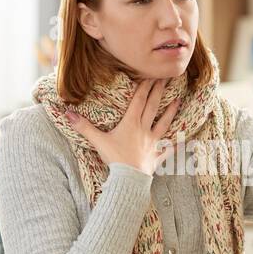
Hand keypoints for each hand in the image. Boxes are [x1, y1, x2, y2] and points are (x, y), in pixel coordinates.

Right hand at [65, 78, 179, 175]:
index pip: (139, 100)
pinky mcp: (157, 156)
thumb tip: (67, 113)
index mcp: (131, 123)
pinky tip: (185, 139)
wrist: (129, 179)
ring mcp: (153, 143)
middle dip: (159, 91)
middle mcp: (144, 129)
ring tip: (179, 100)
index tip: (151, 74)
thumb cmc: (114, 159)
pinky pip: (169, 149)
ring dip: (171, 111)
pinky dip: (177, 144)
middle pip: (153, 107)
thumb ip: (83, 127)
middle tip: (166, 78)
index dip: (144, 86)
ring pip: (164, 123)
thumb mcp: (97, 141)